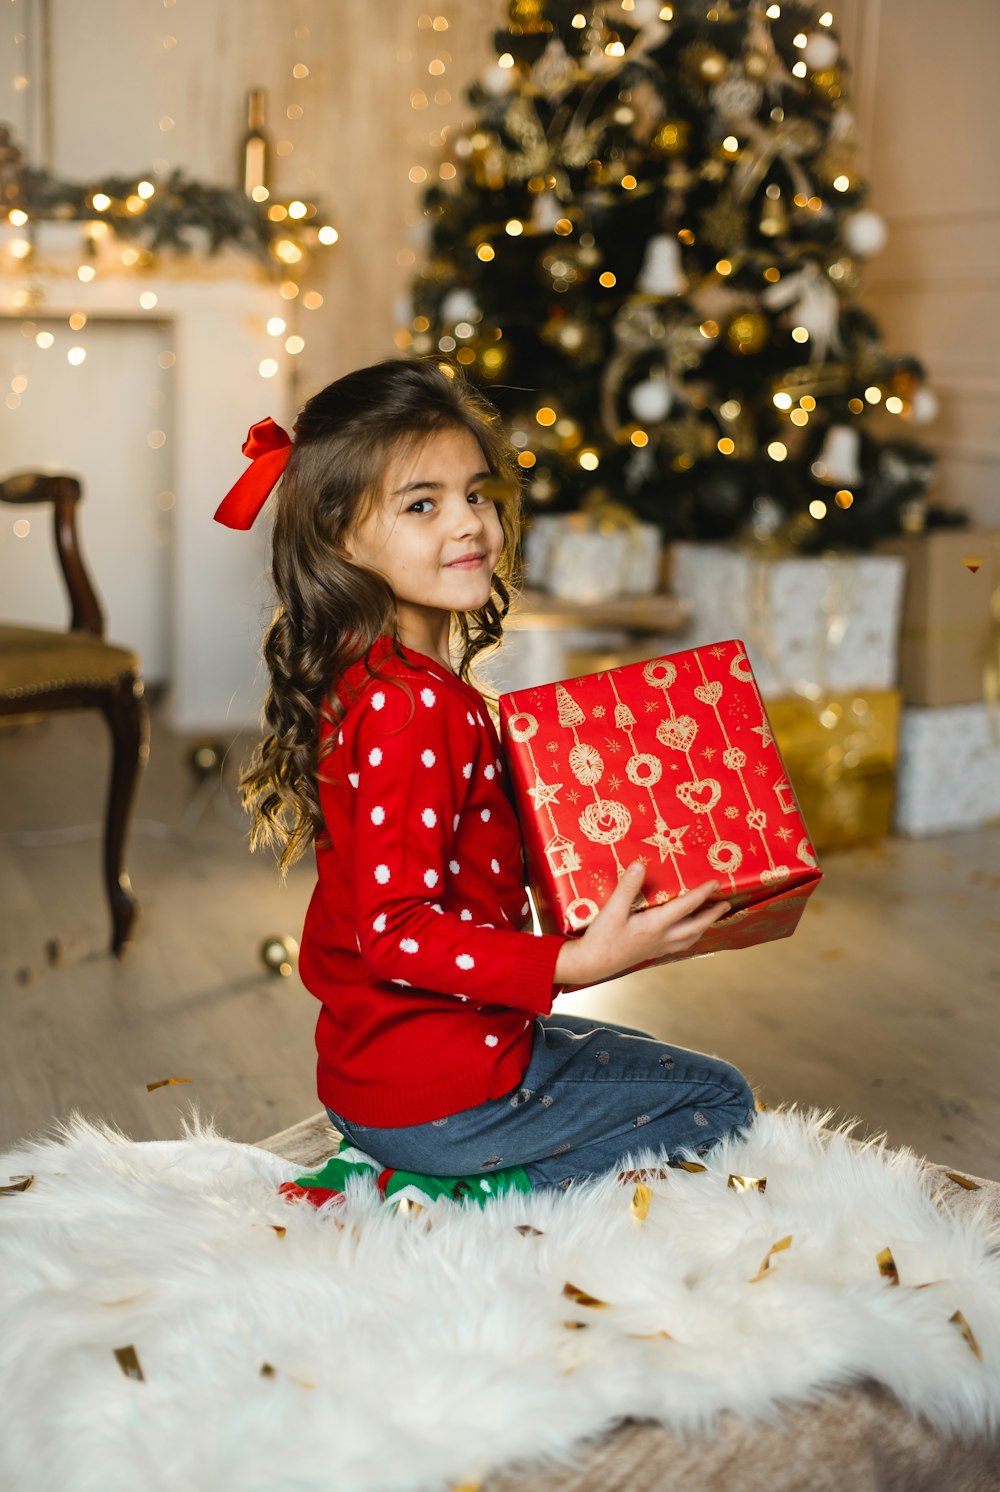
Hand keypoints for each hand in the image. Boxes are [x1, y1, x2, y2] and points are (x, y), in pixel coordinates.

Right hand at [553, 863, 729, 987]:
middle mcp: (662, 938)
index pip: (685, 906)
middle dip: (712, 914)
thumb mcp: (612, 909)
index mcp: (655, 925)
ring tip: (712, 918)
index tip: (716, 883)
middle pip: (695, 926)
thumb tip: (640, 865)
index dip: (702, 893)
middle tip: (725, 904)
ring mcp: (658, 947)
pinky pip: (679, 945)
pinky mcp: (651, 953)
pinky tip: (686, 934)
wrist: (591, 964)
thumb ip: (627, 887)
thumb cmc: (602, 937)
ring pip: (690, 938)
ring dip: (703, 927)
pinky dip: (690, 937)